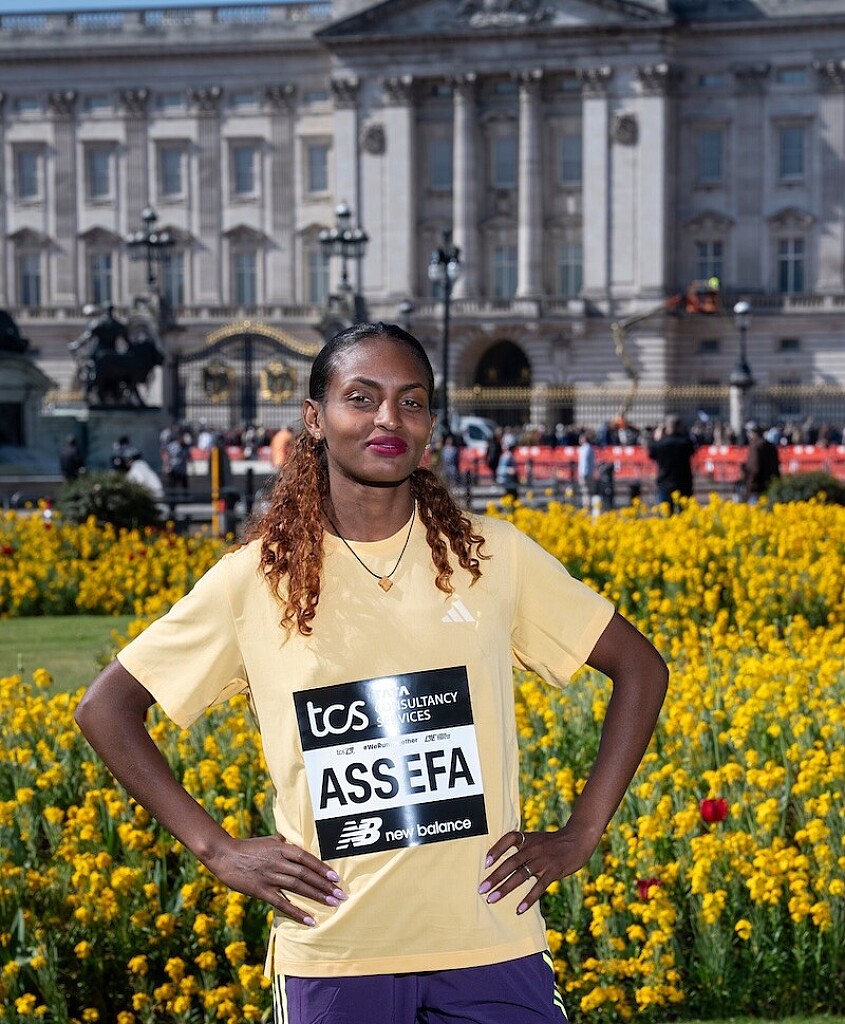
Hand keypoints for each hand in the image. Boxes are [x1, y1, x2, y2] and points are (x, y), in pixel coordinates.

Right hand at [206, 833, 346, 926]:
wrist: (224, 855)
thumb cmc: (248, 847)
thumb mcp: (269, 841)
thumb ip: (285, 844)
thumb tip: (299, 846)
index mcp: (281, 848)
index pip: (306, 858)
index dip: (321, 868)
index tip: (336, 877)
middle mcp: (278, 862)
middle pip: (305, 874)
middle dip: (325, 885)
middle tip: (341, 894)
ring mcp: (270, 877)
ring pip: (297, 887)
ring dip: (316, 896)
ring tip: (332, 904)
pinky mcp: (261, 890)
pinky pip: (282, 903)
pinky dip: (297, 912)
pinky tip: (309, 920)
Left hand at [477, 827, 594, 914]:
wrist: (578, 840)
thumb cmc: (554, 842)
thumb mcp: (537, 839)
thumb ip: (523, 848)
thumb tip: (504, 863)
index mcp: (528, 838)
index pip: (509, 839)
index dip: (496, 849)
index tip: (485, 862)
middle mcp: (533, 848)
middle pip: (510, 863)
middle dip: (495, 877)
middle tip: (481, 889)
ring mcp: (543, 860)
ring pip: (521, 876)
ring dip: (505, 889)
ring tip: (492, 899)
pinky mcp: (553, 871)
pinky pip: (538, 887)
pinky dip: (528, 899)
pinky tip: (519, 909)